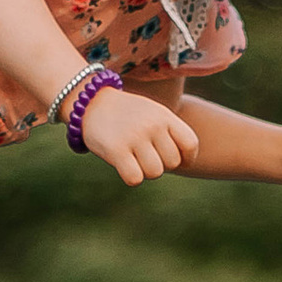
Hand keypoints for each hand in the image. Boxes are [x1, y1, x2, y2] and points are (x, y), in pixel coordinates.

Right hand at [79, 87, 198, 185]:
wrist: (90, 103)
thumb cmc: (127, 114)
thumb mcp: (153, 114)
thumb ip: (170, 132)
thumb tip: (184, 163)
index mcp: (164, 116)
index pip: (190, 144)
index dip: (187, 158)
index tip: (177, 160)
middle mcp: (152, 125)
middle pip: (172, 162)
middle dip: (161, 164)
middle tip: (146, 156)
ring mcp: (134, 137)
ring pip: (155, 172)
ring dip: (145, 171)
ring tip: (134, 159)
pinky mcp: (116, 150)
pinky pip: (135, 178)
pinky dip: (131, 177)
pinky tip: (124, 166)